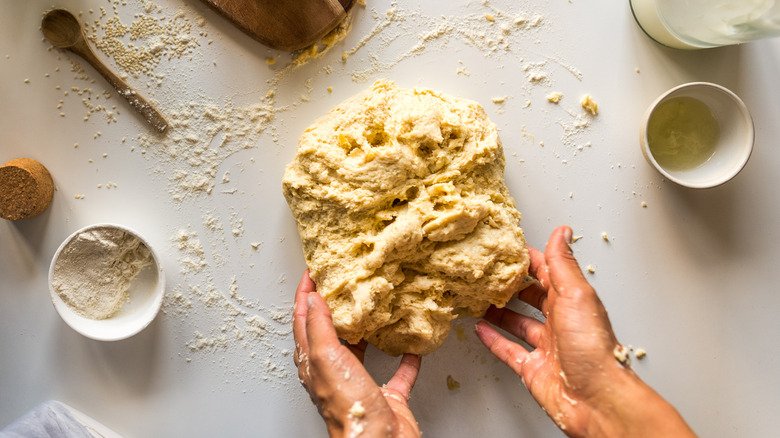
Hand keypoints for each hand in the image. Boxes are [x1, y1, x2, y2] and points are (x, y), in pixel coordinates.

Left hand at [293, 271, 421, 437]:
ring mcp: (361, 385)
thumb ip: (320, 327)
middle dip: (335, 305)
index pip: (303, 320)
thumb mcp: (328, 358)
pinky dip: (406, 359)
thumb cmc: (349, 409)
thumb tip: (314, 298)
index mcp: (315, 362)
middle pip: (330, 332)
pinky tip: (412, 347)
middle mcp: (336, 372)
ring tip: (375, 307)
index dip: (305, 293)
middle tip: (343, 281)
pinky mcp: (387, 397)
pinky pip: (399, 374)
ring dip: (368, 329)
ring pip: (362, 351)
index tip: (313, 271)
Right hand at [475, 226, 695, 437]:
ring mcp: (546, 347)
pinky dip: (494, 340)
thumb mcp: (576, 295)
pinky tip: (481, 330)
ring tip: (481, 298)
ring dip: (500, 311)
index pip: (546, 272)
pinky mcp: (533, 369)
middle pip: (531, 297)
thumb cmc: (593, 350)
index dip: (528, 259)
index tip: (507, 248)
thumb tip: (562, 232)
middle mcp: (560, 322)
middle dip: (511, 285)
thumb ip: (563, 264)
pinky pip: (509, 351)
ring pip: (518, 323)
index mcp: (571, 301)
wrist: (596, 399)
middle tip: (488, 273)